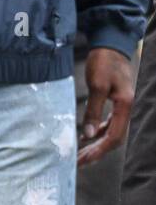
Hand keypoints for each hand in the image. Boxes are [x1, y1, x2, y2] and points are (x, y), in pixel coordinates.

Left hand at [78, 47, 134, 165]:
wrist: (110, 44)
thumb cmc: (104, 61)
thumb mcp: (96, 86)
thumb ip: (92, 111)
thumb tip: (87, 135)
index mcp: (125, 105)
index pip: (114, 136)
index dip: (99, 150)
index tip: (83, 159)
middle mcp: (126, 108)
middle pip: (114, 138)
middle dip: (97, 151)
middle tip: (79, 161)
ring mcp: (122, 106)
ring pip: (111, 132)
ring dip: (96, 143)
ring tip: (81, 152)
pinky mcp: (116, 102)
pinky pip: (109, 123)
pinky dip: (98, 131)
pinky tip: (87, 135)